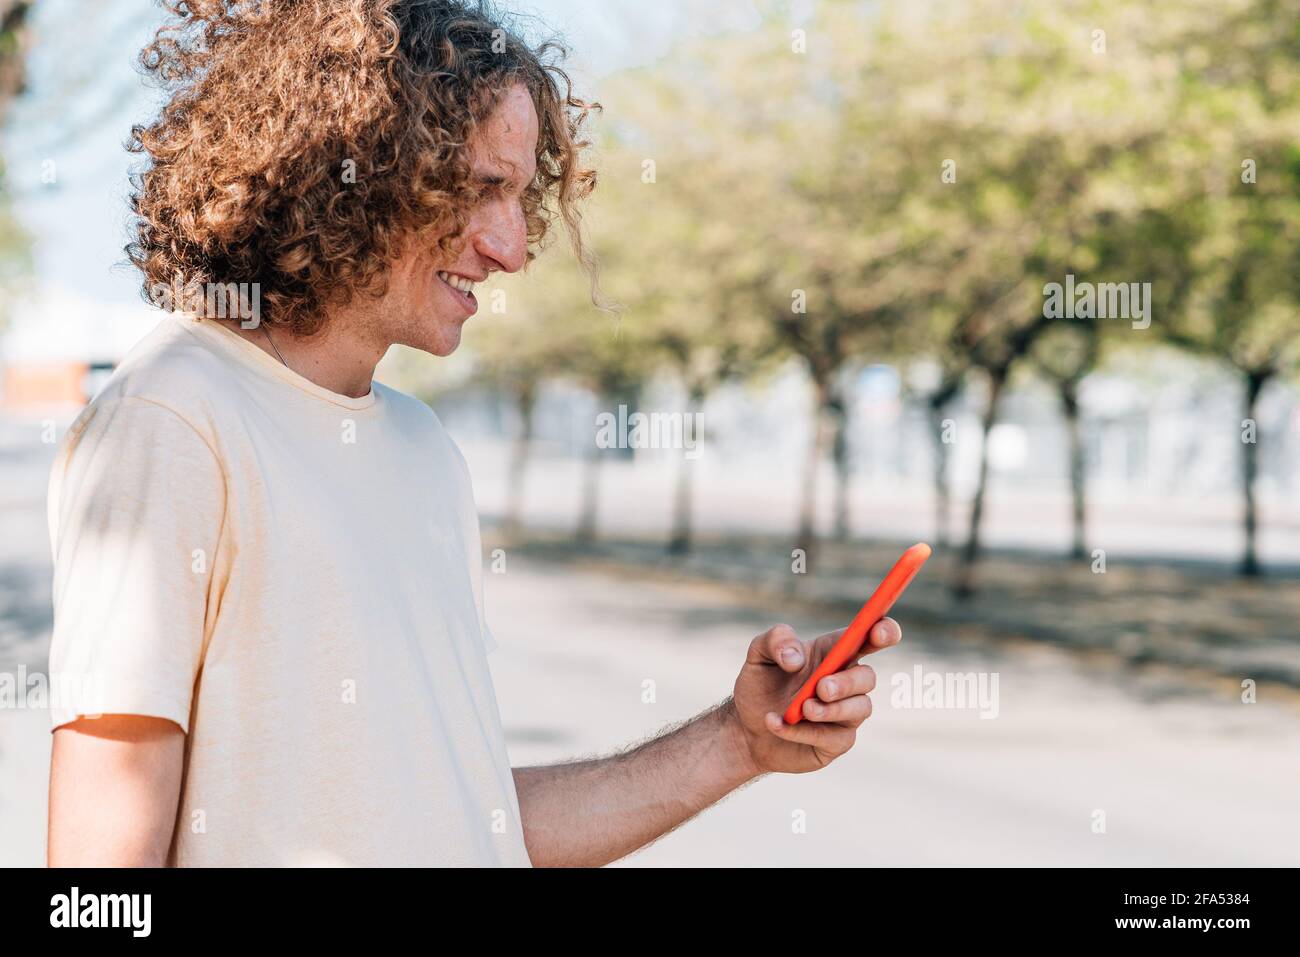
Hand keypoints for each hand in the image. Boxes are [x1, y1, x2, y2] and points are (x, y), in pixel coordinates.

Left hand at [726, 619, 901, 775]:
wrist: (744, 729)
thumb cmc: (759, 686)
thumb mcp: (758, 655)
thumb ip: (776, 640)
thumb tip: (796, 658)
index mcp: (833, 653)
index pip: (869, 637)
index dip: (884, 631)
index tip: (880, 631)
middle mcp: (846, 682)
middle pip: (868, 677)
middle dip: (847, 682)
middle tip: (821, 688)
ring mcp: (845, 714)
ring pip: (860, 708)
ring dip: (831, 709)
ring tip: (801, 710)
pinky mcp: (837, 742)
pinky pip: (833, 737)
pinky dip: (802, 731)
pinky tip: (775, 723)